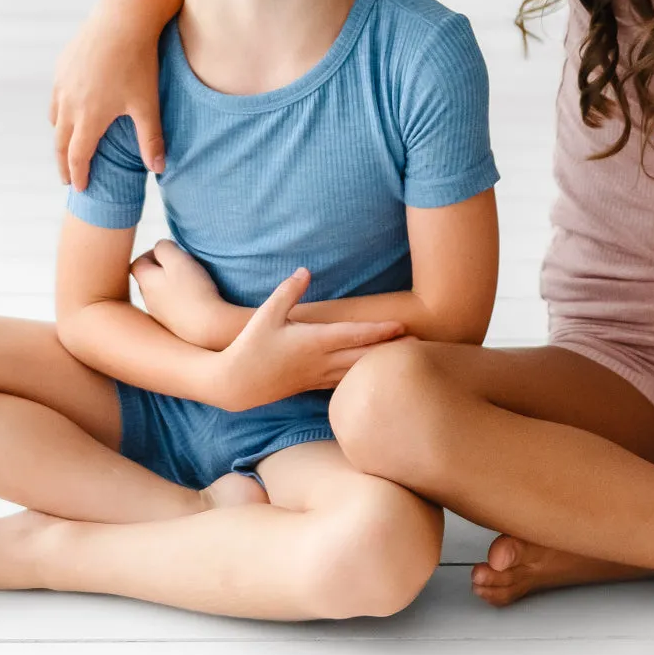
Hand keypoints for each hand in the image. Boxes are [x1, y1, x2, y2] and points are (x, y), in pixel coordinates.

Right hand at [51, 0, 166, 188]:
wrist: (122, 19)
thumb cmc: (140, 62)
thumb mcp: (148, 104)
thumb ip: (151, 139)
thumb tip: (158, 169)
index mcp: (90, 116)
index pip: (78, 155)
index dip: (79, 174)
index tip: (81, 188)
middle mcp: (69, 103)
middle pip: (60, 141)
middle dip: (64, 163)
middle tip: (67, 178)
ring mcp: (63, 83)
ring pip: (56, 117)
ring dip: (60, 136)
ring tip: (68, 145)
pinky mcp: (63, 65)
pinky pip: (57, 95)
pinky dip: (60, 110)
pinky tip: (69, 109)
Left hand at [131, 240, 235, 349]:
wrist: (207, 328)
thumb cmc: (193, 291)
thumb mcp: (179, 260)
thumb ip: (165, 248)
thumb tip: (160, 246)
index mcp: (146, 281)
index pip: (138, 262)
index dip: (152, 253)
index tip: (171, 251)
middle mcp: (148, 299)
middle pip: (149, 278)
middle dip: (163, 268)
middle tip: (183, 264)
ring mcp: (161, 314)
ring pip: (161, 293)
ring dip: (173, 284)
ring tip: (193, 280)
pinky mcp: (174, 325)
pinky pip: (174, 306)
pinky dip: (182, 299)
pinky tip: (197, 298)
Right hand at [214, 268, 404, 411]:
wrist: (233, 385)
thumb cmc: (249, 347)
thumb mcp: (265, 314)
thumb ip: (288, 291)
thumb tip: (306, 270)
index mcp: (312, 342)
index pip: (353, 336)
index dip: (378, 331)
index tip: (401, 325)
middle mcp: (320, 361)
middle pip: (363, 356)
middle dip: (391, 349)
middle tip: (419, 343)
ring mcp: (318, 376)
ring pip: (357, 371)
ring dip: (381, 363)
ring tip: (405, 357)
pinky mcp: (312, 385)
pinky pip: (344, 381)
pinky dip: (362, 376)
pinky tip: (375, 374)